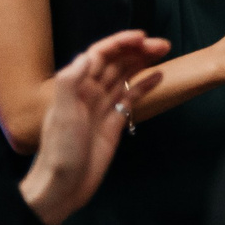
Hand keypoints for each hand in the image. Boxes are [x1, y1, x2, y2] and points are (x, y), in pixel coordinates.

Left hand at [17, 29, 168, 224]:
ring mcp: (103, 107)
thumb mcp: (63, 115)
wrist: (62, 186)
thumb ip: (71, 82)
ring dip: (142, 62)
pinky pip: (131, 98)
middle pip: (116, 63)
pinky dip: (145, 85)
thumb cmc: (60, 151)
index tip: (142, 37)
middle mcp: (90, 92)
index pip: (99, 55)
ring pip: (125, 76)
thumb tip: (89, 55)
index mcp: (76, 87)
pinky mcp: (114, 123)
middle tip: (162, 45)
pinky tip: (159, 75)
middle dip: (137, 50)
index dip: (119, 43)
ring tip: (164, 51)